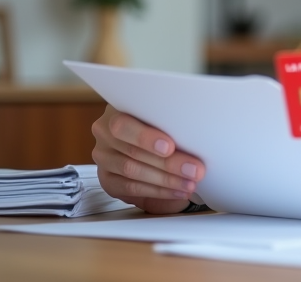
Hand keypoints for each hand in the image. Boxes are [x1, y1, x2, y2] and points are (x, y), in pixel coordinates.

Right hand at [91, 105, 205, 212]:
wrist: (145, 144)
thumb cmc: (158, 125)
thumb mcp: (163, 117)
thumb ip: (170, 123)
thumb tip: (196, 135)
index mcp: (117, 110)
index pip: (123, 125)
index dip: (146, 137)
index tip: (170, 147)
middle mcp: (105, 132)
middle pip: (133, 151)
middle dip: (168, 163)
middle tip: (194, 169)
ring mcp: (104, 157)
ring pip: (132, 170)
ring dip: (166, 179)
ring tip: (189, 182)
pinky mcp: (107, 179)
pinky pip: (131, 188)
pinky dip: (158, 191)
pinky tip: (176, 191)